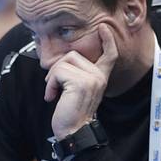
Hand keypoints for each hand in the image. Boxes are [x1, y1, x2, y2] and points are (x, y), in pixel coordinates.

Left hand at [45, 24, 117, 138]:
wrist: (74, 133)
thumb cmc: (72, 114)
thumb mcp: (78, 91)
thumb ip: (77, 75)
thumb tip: (62, 62)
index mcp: (100, 77)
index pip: (110, 54)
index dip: (108, 40)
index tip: (103, 27)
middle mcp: (99, 76)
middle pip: (73, 54)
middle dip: (57, 68)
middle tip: (53, 86)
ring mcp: (91, 78)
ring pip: (64, 62)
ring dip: (52, 77)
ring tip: (53, 93)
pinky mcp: (80, 82)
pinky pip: (57, 72)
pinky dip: (50, 84)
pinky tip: (52, 97)